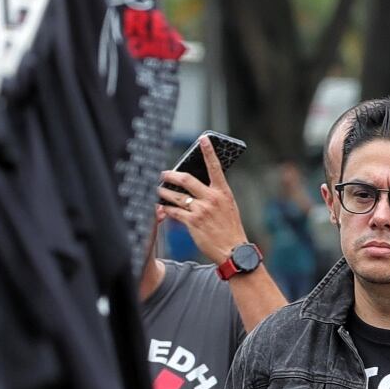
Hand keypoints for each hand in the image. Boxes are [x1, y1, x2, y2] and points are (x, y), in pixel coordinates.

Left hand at [160, 139, 250, 264]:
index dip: (208, 151)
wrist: (233, 250)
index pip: (215, 167)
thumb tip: (198, 186)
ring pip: (176, 196)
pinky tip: (160, 207)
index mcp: (223, 191)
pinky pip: (174, 212)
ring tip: (157, 190)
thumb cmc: (230, 228)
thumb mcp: (228, 206)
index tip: (203, 139)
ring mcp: (201, 210)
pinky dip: (165, 209)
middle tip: (163, 173)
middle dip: (171, 175)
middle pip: (186, 179)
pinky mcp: (193, 222)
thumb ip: (214, 194)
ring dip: (163, 192)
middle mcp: (212, 198)